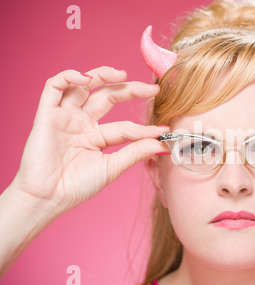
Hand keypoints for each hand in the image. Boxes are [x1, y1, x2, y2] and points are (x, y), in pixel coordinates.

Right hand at [11, 67, 169, 217]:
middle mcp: (82, 123)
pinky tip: (86, 78)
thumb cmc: (77, 186)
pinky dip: (68, 77)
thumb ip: (135, 152)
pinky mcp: (47, 114)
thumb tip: (162, 144)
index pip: (125, 125)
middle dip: (131, 90)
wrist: (47, 199)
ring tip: (123, 74)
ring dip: (102, 74)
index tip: (164, 130)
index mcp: (97, 136)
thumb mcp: (112, 167)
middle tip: (152, 90)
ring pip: (83, 85)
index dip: (144, 127)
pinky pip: (54, 87)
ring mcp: (65, 117)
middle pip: (108, 96)